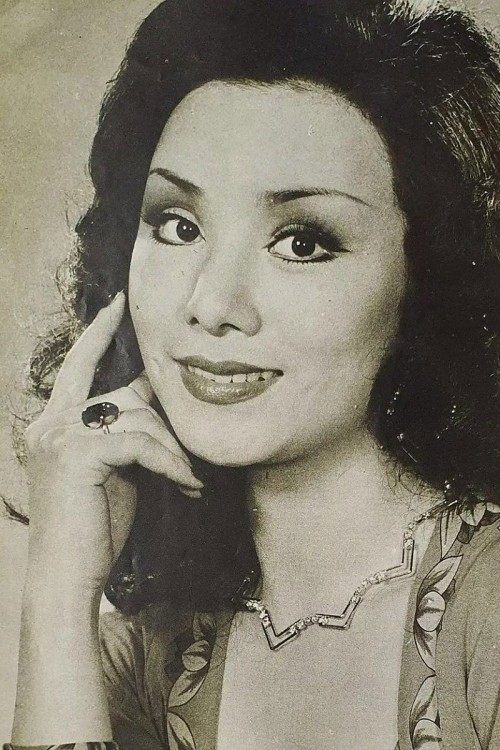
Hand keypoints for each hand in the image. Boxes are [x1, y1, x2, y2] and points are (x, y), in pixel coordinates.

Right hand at [24, 291, 202, 593]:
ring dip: (173, 450)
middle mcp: (50, 422)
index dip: (99, 334)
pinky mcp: (77, 452)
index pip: (80, 366)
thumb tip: (156, 405)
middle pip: (125, 396)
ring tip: (190, 481)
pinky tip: (189, 485)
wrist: (68, 578)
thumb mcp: (113, 469)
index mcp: (54, 424)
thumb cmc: (94, 528)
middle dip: (165, 422)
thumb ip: (125, 432)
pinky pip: (141, 443)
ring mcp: (59, 435)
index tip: (119, 306)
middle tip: (189, 460)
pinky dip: (171, 463)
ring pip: (138, 419)